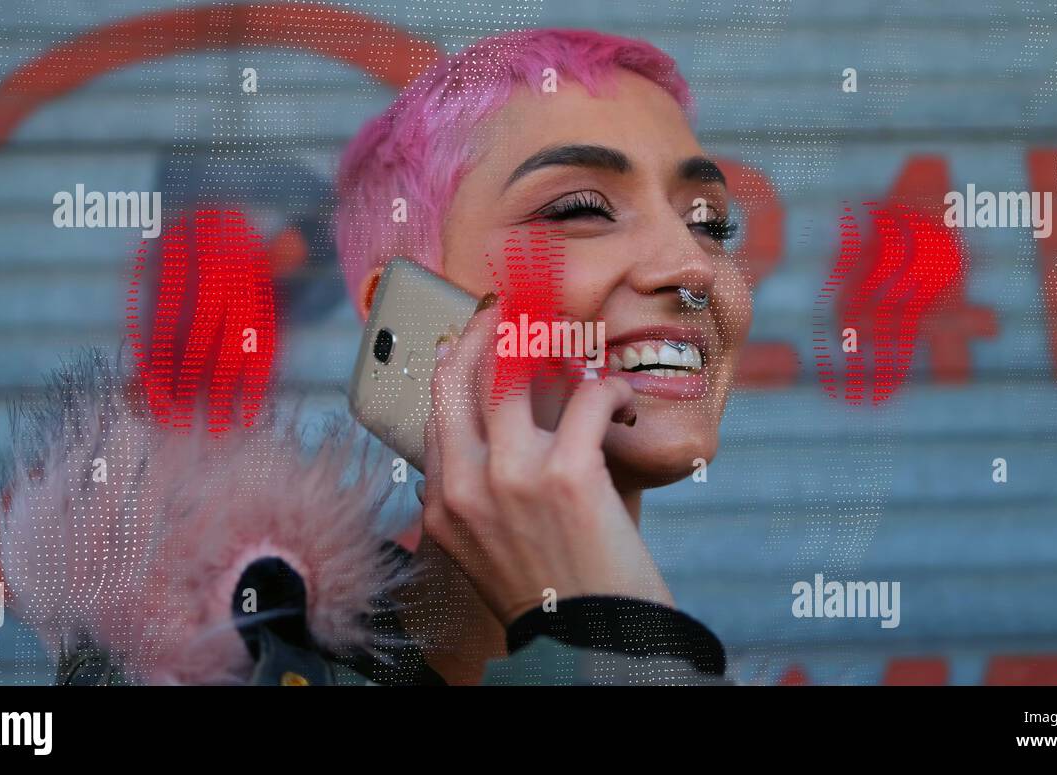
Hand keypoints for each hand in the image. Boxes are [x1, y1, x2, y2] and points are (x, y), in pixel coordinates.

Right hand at [417, 299, 674, 626]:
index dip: (458, 362)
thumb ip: (476, 502)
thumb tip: (477, 457)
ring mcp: (513, 477)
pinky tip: (620, 399)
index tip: (477, 336)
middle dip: (486, 329)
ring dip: (551, 347)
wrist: (590, 646)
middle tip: (512, 307)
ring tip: (574, 341)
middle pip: (458, 376)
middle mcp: (466, 486)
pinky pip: (587, 398)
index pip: (436, 411)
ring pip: (518, 375)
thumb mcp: (486, 554)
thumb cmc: (551, 598)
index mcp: (443, 505)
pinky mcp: (568, 475)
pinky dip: (609, 390)